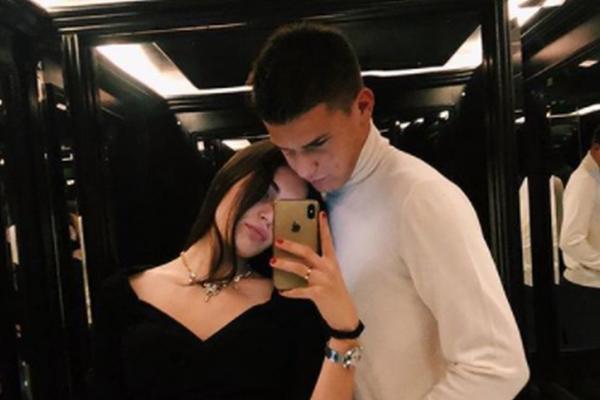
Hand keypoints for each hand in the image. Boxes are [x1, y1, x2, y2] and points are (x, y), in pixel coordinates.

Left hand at [270, 211, 358, 331]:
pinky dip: (289, 291)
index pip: (327, 240)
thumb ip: (317, 266)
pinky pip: (300, 291)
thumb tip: (298, 257)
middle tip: (278, 240)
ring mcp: (323, 281)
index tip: (320, 213)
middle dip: (291, 245)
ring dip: (285, 264)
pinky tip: (281, 291)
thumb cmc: (334, 293)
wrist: (344, 315)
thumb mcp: (330, 276)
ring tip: (272, 261)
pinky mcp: (319, 294)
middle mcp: (328, 268)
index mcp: (332, 262)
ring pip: (300, 268)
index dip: (323, 227)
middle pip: (307, 252)